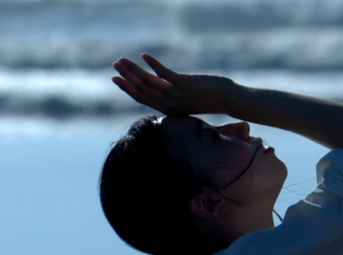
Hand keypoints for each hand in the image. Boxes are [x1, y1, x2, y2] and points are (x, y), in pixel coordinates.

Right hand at [111, 54, 237, 115]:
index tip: (115, 79)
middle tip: (115, 65)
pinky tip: (144, 55)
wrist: (227, 100)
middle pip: (141, 89)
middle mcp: (169, 104)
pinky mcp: (183, 84)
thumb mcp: (186, 100)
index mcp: (167, 109)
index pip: (141, 98)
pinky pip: (163, 73)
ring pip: (148, 81)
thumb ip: (172, 94)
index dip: (127, 88)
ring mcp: (175, 95)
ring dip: (133, 69)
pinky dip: (152, 63)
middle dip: (126, 76)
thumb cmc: (209, 99)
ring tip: (123, 60)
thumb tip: (162, 83)